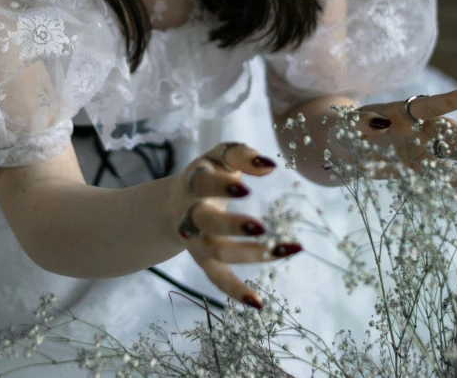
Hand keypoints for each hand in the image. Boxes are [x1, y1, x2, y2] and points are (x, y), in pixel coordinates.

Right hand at [167, 142, 302, 308]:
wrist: (173, 205)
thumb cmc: (207, 174)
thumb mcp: (218, 157)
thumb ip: (240, 154)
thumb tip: (269, 166)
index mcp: (193, 183)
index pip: (204, 183)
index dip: (222, 186)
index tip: (247, 186)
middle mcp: (189, 214)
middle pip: (205, 222)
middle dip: (230, 225)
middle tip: (260, 226)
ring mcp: (196, 241)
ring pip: (216, 252)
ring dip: (248, 254)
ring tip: (283, 249)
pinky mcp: (203, 261)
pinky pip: (217, 278)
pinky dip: (235, 291)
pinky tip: (258, 302)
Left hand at [340, 88, 456, 208]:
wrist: (346, 147)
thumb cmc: (347, 127)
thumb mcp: (349, 122)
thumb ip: (363, 121)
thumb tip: (381, 124)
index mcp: (406, 112)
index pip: (434, 105)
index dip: (455, 100)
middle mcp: (421, 128)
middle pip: (449, 133)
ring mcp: (424, 148)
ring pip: (453, 156)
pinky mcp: (421, 168)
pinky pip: (445, 178)